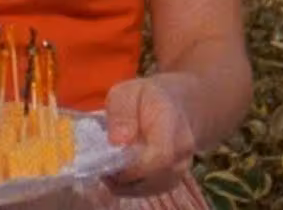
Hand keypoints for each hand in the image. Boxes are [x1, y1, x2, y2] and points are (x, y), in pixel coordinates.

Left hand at [101, 77, 196, 196]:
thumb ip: (121, 114)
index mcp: (171, 124)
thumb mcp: (127, 92)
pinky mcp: (170, 181)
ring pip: (146, 188)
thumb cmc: (147, 98)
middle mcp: (182, 151)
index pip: (160, 156)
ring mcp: (179, 170)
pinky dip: (128, 185)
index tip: (107, 160)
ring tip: (109, 162)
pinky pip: (146, 191)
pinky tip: (119, 169)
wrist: (175, 107)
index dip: (131, 166)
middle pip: (151, 178)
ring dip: (122, 181)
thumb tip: (117, 141)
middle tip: (101, 160)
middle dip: (120, 175)